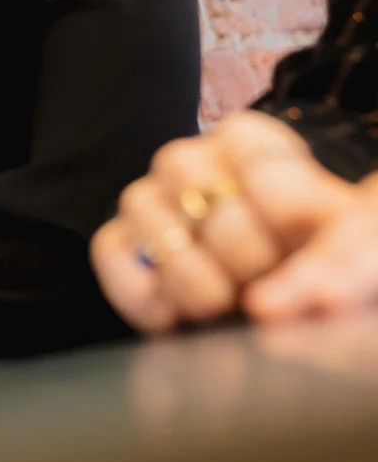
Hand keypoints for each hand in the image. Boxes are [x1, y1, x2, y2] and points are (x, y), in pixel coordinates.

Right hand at [92, 111, 377, 330]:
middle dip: (246, 260)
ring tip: (227, 306)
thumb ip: (337, 263)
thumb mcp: (362, 247)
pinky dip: (143, 297)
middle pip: (200, 197)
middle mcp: (191, 161)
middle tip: (270, 280)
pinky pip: (109, 256)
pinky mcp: (118, 243)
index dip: (288, 225)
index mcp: (253, 143)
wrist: (299, 302)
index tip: (306, 244)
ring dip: (196, 283)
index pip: (263, 171)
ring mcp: (147, 201)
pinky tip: (179, 317)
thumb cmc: (332, 264)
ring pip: (151, 224)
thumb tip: (265, 309)